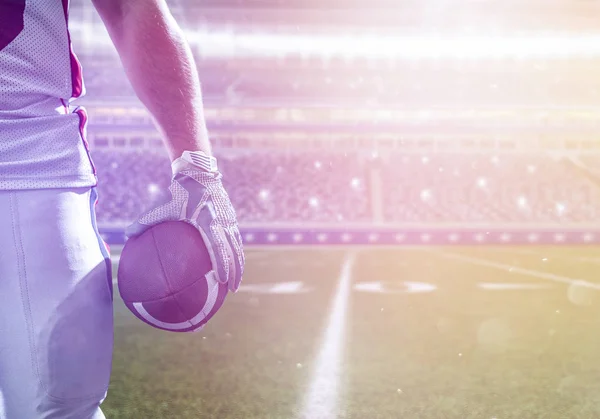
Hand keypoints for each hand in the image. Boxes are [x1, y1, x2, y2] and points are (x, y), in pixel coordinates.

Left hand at [125, 156, 243, 292]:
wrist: (198, 172)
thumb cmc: (177, 191)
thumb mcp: (160, 205)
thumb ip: (144, 221)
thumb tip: (125, 236)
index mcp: (208, 219)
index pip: (219, 245)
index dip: (222, 264)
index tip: (222, 280)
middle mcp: (222, 220)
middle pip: (234, 250)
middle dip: (236, 271)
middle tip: (233, 290)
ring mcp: (229, 219)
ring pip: (238, 246)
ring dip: (239, 265)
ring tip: (236, 283)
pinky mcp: (231, 218)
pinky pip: (235, 239)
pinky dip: (235, 254)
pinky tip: (230, 266)